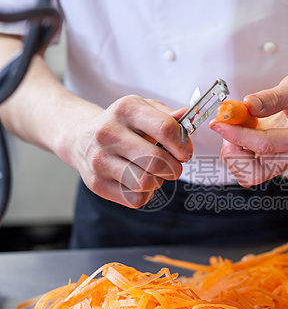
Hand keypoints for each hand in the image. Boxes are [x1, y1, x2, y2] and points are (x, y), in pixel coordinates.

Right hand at [67, 95, 191, 207]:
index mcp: (125, 109)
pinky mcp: (96, 183)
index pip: (165, 129)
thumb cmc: (122, 125)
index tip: (184, 151)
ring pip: (145, 182)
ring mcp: (99, 159)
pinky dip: (145, 194)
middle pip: (156, 161)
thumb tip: (187, 116)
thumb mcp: (144, 110)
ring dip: (158, 181)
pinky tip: (140, 182)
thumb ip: (169, 116)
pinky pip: (135, 199)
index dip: (182, 144)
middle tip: (173, 166)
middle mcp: (108, 133)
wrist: (81, 138)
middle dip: (174, 168)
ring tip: (154, 172)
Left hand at [209, 65, 287, 186]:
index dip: (237, 135)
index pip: (265, 145)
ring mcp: (282, 157)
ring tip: (235, 125)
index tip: (219, 123)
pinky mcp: (272, 154)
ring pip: (247, 172)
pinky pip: (247, 162)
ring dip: (233, 152)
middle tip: (228, 127)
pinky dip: (236, 148)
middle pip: (254, 173)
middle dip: (234, 153)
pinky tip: (240, 127)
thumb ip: (272, 97)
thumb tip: (248, 105)